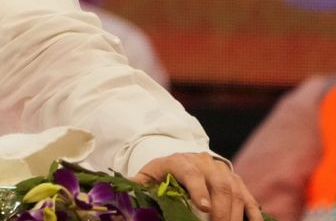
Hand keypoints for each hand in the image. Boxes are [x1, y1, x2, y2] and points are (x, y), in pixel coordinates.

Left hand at [132, 153, 263, 220]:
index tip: (203, 207)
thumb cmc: (162, 172)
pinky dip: (253, 214)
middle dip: (220, 211)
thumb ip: (138, 184)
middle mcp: (205, 163)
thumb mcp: (148, 175)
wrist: (183, 160)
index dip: (198, 190)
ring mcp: (223, 171)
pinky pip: (248, 197)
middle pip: (219, 185)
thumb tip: (122, 194)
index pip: (192, 173)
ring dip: (235, 215)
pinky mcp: (236, 181)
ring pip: (235, 192)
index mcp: (180, 161)